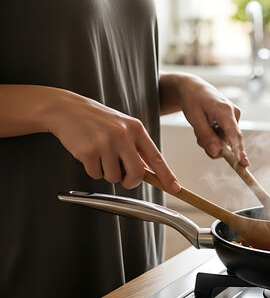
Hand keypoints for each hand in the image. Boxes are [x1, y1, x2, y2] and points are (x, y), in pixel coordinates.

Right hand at [47, 92, 180, 192]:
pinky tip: (88, 154)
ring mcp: (106, 143)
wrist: (66, 109)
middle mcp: (123, 135)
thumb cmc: (97, 120)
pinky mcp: (88, 151)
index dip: (166, 175)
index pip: (156, 157)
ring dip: (107, 173)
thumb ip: (136, 146)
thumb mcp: (123, 126)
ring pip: (114, 177)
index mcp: (136, 129)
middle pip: (137, 173)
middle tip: (124, 179)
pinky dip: (92, 169)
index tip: (175, 188)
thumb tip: (147, 170)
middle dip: (130, 181)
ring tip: (100, 155)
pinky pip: (95, 174)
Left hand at [161, 73, 248, 165]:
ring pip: (226, 142)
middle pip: (230, 142)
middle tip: (199, 137)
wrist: (195, 88)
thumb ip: (206, 136)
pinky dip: (215, 137)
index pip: (234, 134)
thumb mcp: (194, 118)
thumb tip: (217, 153)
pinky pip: (225, 137)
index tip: (243, 163)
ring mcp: (235, 118)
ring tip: (201, 127)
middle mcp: (234, 114)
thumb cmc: (193, 100)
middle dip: (214, 145)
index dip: (239, 150)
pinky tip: (208, 127)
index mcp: (224, 110)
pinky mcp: (233, 122)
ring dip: (212, 141)